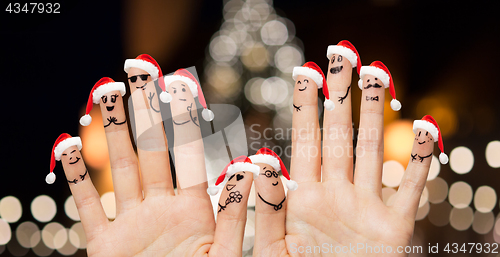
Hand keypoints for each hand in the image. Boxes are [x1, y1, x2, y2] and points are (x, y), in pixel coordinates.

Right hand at [61, 77, 247, 256]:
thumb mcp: (227, 255)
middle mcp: (162, 210)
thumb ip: (239, 215)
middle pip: (152, 151)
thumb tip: (254, 168)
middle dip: (146, 111)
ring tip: (106, 91)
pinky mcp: (104, 246)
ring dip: (112, 132)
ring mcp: (132, 224)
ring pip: (120, 169)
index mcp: (196, 211)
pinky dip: (76, 178)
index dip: (184, 119)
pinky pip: (87, 206)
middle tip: (140, 69)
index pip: (190, 155)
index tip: (180, 84)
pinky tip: (67, 144)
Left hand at [252, 59, 430, 255]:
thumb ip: (269, 209)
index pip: (305, 140)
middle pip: (339, 135)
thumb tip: (258, 165)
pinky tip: (426, 128)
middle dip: (341, 96)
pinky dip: (421, 160)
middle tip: (342, 55)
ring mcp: (366, 206)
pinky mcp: (395, 227)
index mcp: (306, 196)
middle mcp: (337, 193)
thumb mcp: (275, 248)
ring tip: (377, 75)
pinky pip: (411, 188)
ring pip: (373, 150)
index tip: (306, 72)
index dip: (306, 106)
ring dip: (376, 114)